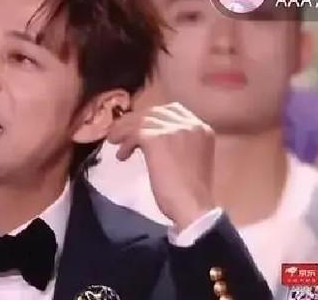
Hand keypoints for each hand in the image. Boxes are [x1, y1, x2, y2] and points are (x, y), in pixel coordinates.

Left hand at [106, 102, 215, 230]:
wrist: (193, 207)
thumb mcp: (189, 159)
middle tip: (120, 134)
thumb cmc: (190, 193)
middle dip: (134, 122)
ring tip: (115, 144)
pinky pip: (135, 132)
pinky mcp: (158, 138)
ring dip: (124, 131)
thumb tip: (150, 137)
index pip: (172, 110)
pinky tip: (122, 156)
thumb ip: (178, 143)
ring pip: (141, 121)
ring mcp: (175, 129)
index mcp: (202, 128)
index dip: (152, 117)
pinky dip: (126, 143)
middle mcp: (191, 123)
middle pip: (154, 112)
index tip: (138, 127)